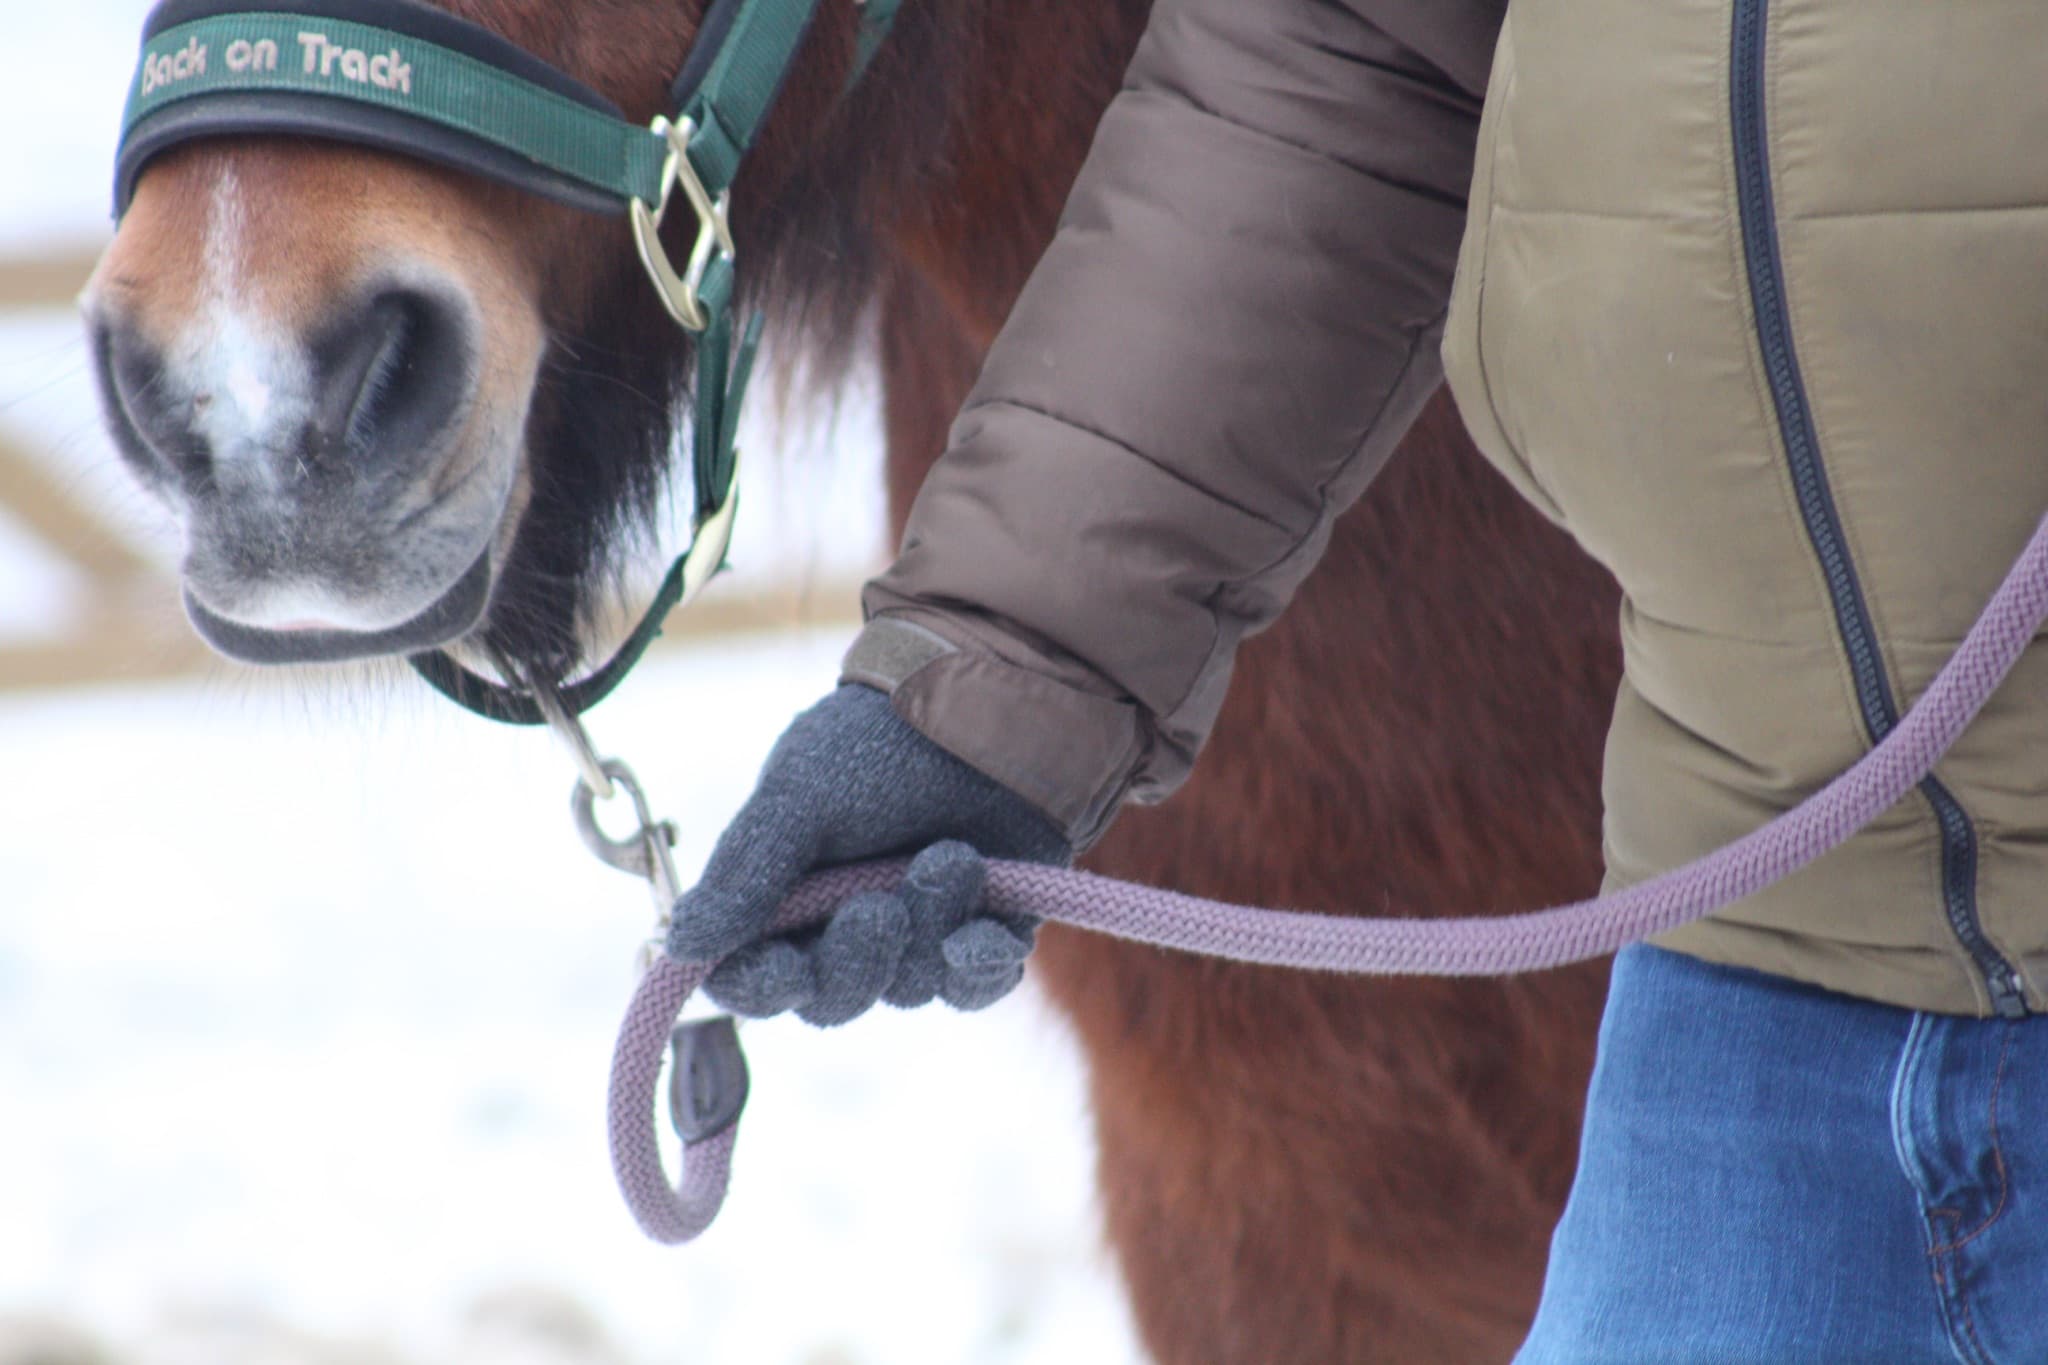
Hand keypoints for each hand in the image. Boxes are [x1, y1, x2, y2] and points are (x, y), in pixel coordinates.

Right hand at [668, 683, 1071, 1025]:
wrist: (985, 709)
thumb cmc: (877, 741)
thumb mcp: (798, 796)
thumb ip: (745, 872)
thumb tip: (680, 943)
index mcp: (783, 897)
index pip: (752, 978)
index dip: (764, 989)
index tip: (789, 970)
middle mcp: (845, 926)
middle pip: (832, 999)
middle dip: (858, 959)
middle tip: (879, 906)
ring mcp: (917, 934)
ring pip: (909, 988)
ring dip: (929, 926)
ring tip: (952, 856)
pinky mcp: (984, 932)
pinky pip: (977, 985)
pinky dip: (981, 965)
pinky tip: (988, 931)